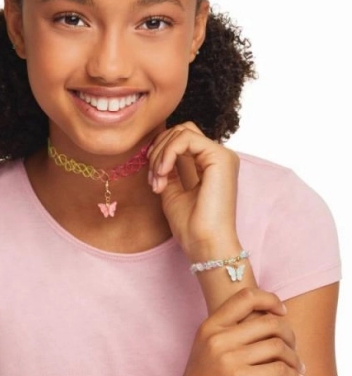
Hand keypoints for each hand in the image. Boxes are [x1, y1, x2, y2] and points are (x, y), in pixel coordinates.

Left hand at [147, 122, 238, 257]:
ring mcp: (222, 155)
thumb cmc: (191, 225)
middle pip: (181, 130)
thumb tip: (154, 150)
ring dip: (161, 153)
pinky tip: (163, 172)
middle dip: (159, 150)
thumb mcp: (171, 190)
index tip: (152, 178)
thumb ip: (167, 168)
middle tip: (153, 178)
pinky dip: (168, 153)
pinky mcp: (220, 157)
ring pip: (182, 132)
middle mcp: (219, 157)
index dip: (160, 151)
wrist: (204, 244)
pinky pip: (186, 138)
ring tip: (158, 179)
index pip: (182, 139)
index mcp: (210, 164)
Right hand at [163, 288, 304, 375]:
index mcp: (209, 326)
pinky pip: (278, 369)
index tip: (281, 312)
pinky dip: (294, 375)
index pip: (246, 297)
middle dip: (289, 334)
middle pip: (269, 322)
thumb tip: (265, 317)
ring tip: (298, 368)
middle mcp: (217, 338)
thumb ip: (228, 330)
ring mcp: (227, 359)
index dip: (270, 299)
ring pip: (277, 345)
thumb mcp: (206, 348)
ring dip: (295, 358)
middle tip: (293, 348)